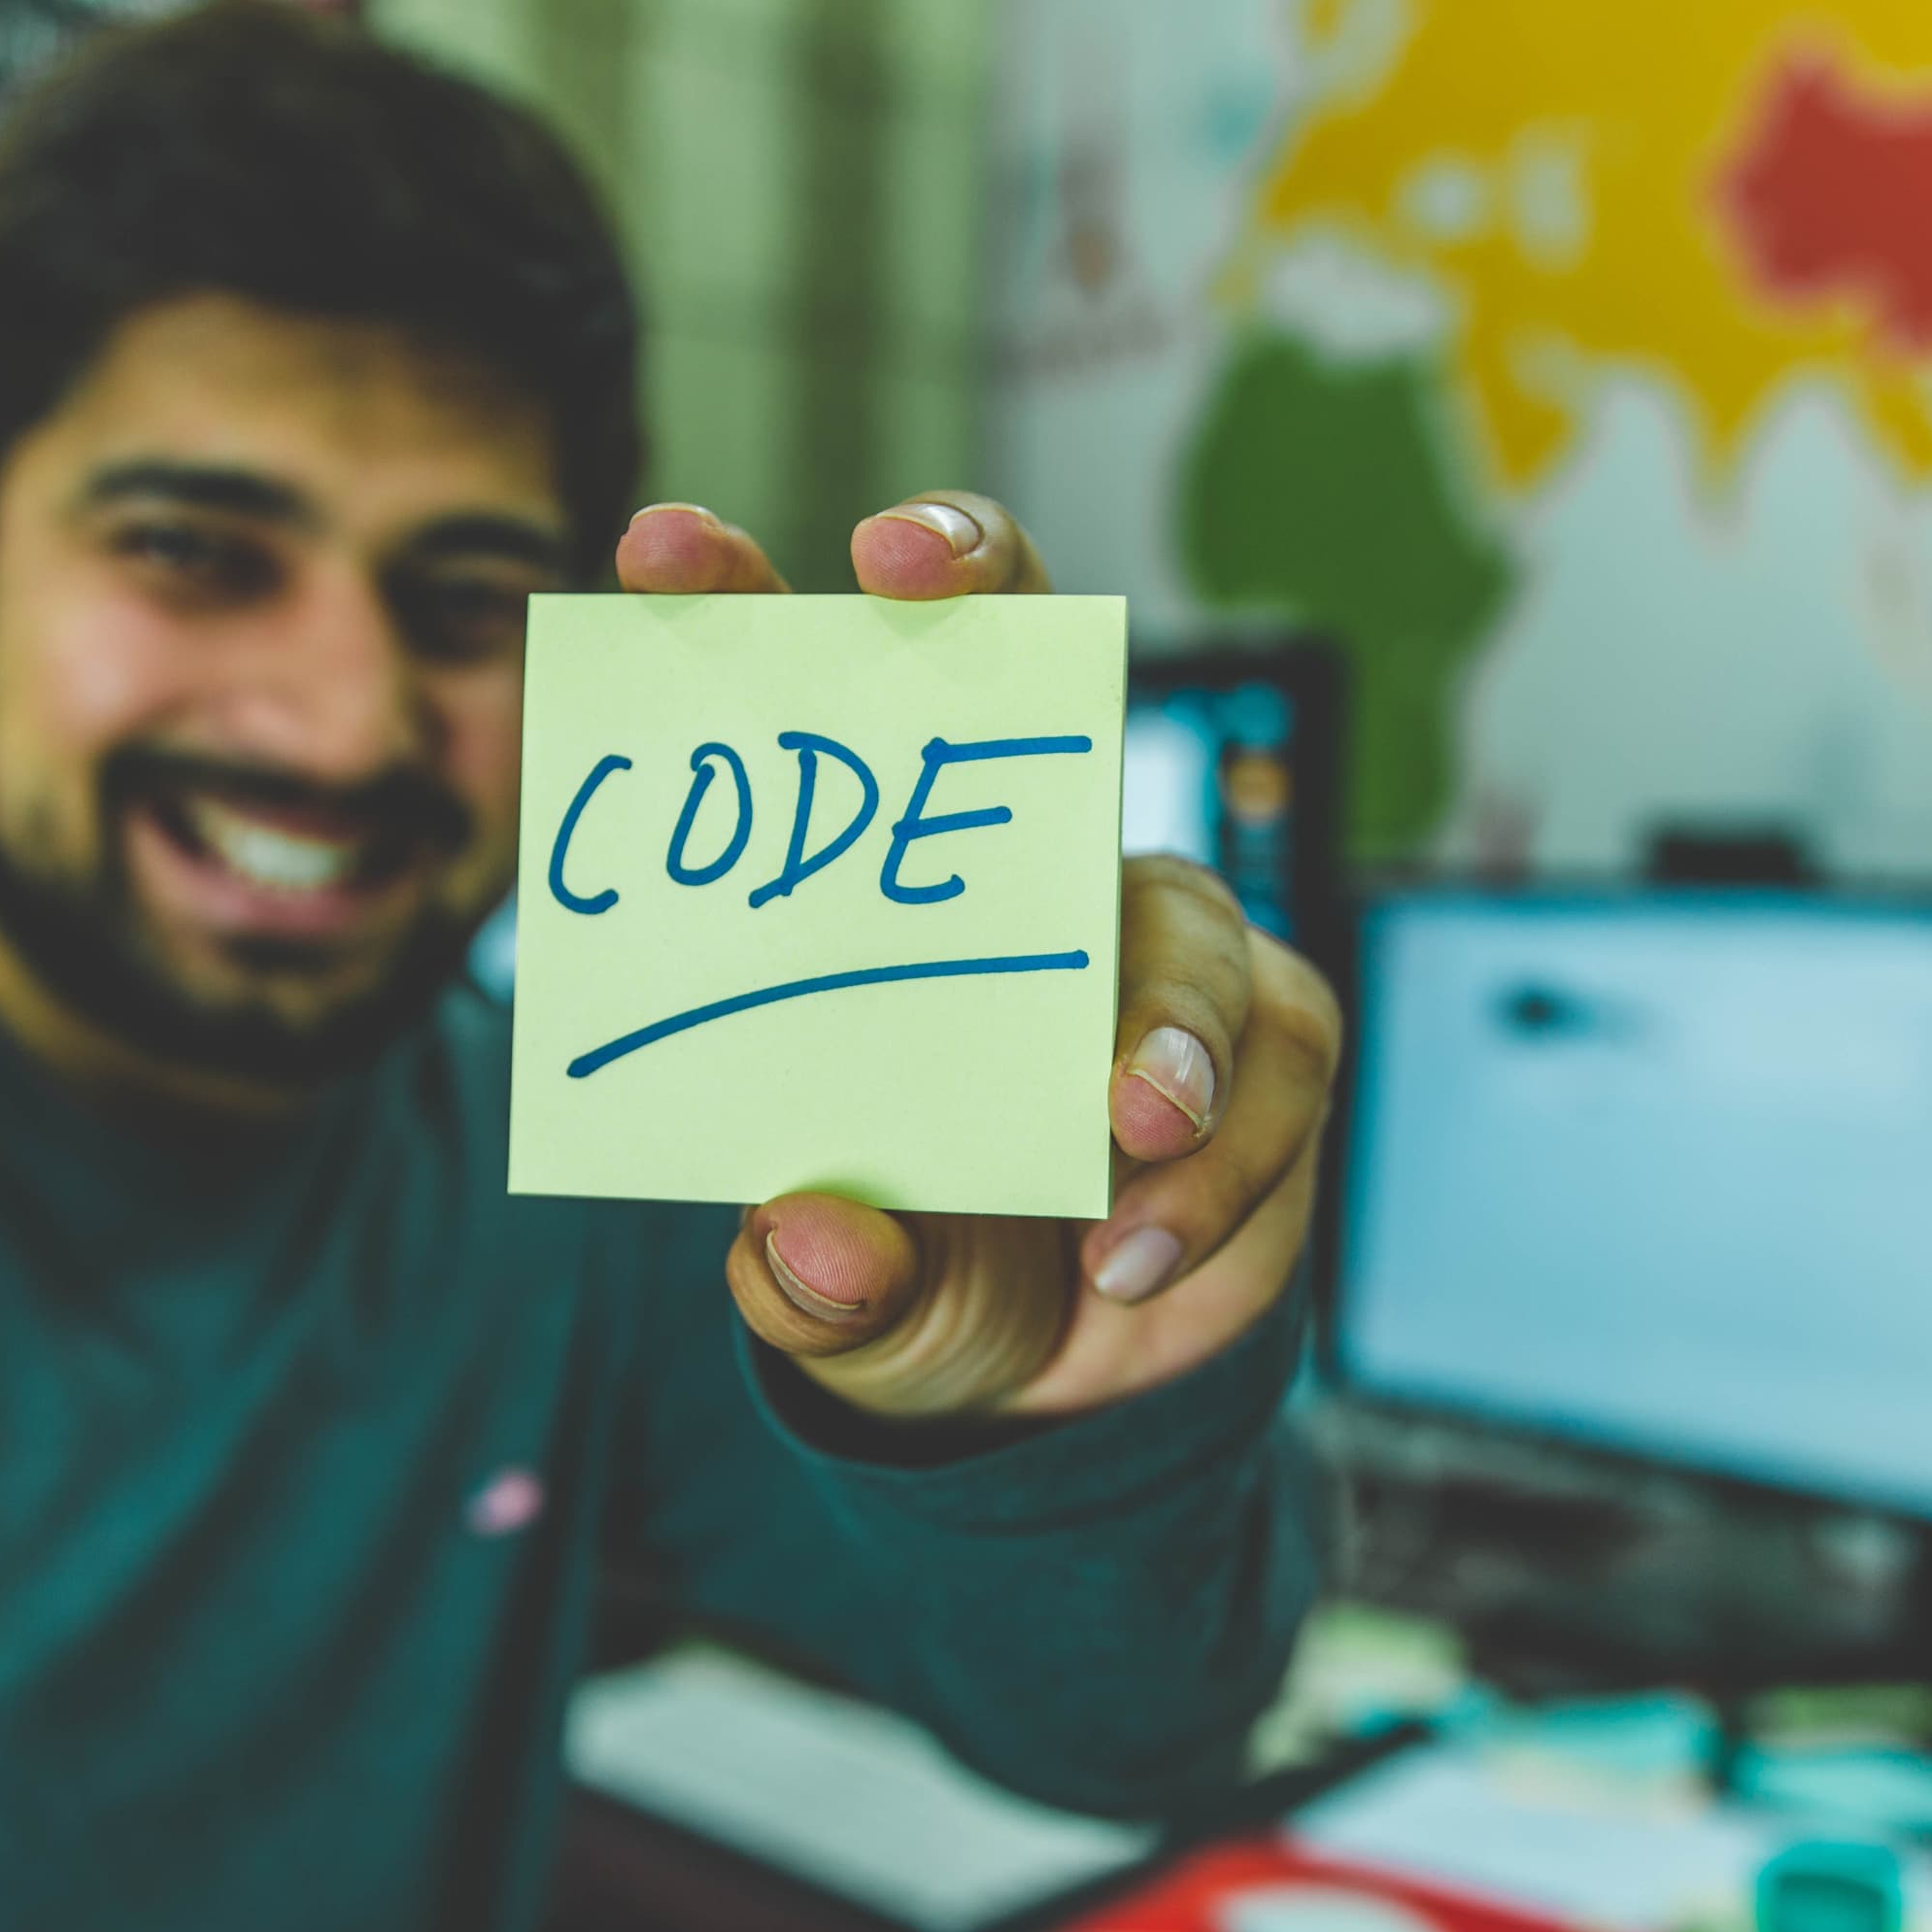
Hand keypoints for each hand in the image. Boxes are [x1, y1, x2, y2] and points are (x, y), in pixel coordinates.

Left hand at [618, 495, 1340, 1420]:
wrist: (1049, 1386)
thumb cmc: (913, 1275)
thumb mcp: (832, 1297)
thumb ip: (810, 1275)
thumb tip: (815, 1239)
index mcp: (882, 903)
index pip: (810, 718)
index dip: (740, 607)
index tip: (658, 545)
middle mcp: (1023, 883)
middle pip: (1024, 667)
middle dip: (972, 581)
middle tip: (907, 572)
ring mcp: (1153, 947)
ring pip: (1184, 912)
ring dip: (1156, 1015)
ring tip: (1119, 1133)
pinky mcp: (1266, 1039)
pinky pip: (1273, 1061)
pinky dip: (1217, 1163)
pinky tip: (1133, 1255)